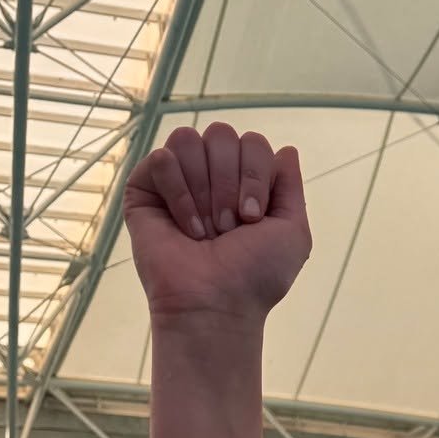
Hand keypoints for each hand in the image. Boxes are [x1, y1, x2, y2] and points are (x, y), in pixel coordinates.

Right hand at [123, 123, 310, 325]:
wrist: (216, 303)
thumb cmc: (255, 276)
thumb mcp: (293, 232)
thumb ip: (291, 187)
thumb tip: (287, 149)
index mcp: (243, 181)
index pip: (252, 142)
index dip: (255, 175)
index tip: (253, 219)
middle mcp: (210, 176)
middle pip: (221, 134)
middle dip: (229, 182)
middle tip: (228, 228)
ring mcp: (176, 180)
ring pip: (188, 140)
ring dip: (203, 190)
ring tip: (206, 231)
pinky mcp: (145, 189)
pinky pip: (162, 158)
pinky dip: (179, 195)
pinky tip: (186, 229)